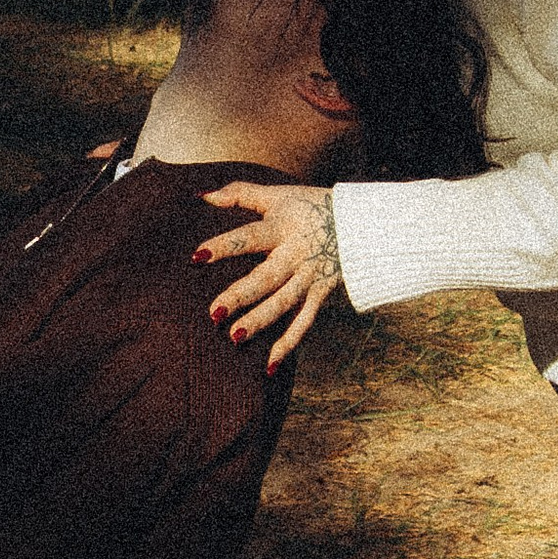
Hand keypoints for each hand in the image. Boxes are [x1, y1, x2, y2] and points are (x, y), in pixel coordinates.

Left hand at [196, 181, 339, 368]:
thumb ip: (240, 193)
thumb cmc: (308, 206)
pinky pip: (304, 322)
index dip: (225, 245)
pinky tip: (269, 365)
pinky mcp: (320, 294)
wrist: (359, 223)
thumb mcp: (276, 195)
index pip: (250, 236)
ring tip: (235, 336)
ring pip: (283, 302)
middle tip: (213, 312)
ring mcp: (310, 277)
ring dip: (260, 320)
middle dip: (241, 294)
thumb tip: (203, 196)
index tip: (198, 256)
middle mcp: (296, 254)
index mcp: (282, 226)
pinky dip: (288, 344)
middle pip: (266, 276)